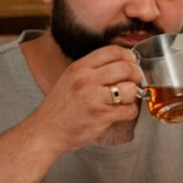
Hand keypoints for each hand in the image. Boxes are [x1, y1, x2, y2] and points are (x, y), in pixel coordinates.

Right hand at [28, 46, 143, 152]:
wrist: (45, 132)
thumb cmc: (60, 108)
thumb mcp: (70, 79)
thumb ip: (93, 70)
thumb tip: (124, 64)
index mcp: (79, 68)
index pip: (113, 51)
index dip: (128, 56)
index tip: (132, 64)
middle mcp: (86, 80)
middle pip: (126, 68)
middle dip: (136, 75)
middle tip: (134, 82)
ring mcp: (93, 98)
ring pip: (131, 89)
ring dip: (134, 95)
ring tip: (125, 100)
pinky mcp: (100, 116)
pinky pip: (129, 110)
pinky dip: (130, 112)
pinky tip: (120, 113)